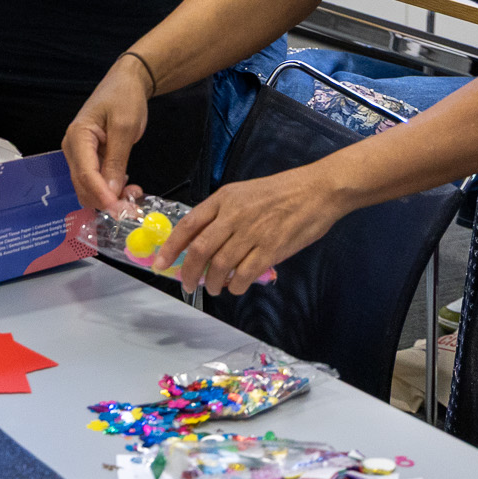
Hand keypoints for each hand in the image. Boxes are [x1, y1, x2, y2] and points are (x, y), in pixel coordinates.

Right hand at [63, 60, 152, 211]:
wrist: (127, 82)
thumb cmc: (125, 98)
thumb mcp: (125, 127)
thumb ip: (117, 160)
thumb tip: (111, 193)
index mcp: (77, 136)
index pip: (86, 173)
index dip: (101, 195)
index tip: (120, 211)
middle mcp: (73, 148)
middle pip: (83, 185)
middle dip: (105, 201)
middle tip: (133, 208)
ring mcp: (79, 154)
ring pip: (88, 187)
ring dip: (108, 198)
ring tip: (135, 196)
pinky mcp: (90, 158)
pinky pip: (95, 181)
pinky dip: (110, 190)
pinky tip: (128, 187)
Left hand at [155, 164, 350, 295]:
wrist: (317, 190)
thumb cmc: (281, 192)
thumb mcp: (244, 194)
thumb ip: (224, 215)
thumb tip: (204, 243)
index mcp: (224, 199)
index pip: (189, 225)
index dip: (172, 246)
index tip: (161, 263)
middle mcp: (233, 215)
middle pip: (200, 249)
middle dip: (188, 272)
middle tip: (186, 284)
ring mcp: (252, 233)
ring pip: (220, 265)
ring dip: (212, 282)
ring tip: (213, 288)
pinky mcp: (271, 249)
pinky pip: (245, 274)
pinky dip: (235, 285)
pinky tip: (235, 287)